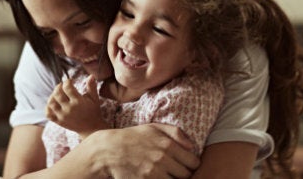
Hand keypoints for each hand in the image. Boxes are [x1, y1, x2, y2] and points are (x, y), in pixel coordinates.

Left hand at [46, 75, 106, 136]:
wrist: (91, 129)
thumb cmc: (93, 111)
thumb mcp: (94, 99)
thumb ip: (91, 87)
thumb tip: (91, 76)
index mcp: (78, 102)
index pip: (67, 87)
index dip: (67, 81)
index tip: (70, 81)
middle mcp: (69, 109)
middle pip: (57, 94)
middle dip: (58, 86)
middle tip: (63, 86)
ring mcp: (63, 116)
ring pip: (51, 103)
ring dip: (52, 96)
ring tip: (58, 94)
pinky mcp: (59, 122)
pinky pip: (48, 113)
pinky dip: (48, 107)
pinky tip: (54, 103)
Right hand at [82, 123, 199, 178]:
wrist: (109, 150)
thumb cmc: (133, 137)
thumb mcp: (153, 127)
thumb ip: (176, 132)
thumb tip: (192, 146)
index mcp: (167, 145)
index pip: (193, 162)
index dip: (191, 164)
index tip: (185, 164)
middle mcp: (162, 159)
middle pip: (186, 175)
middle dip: (183, 174)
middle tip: (175, 170)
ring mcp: (153, 173)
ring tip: (165, 174)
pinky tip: (156, 177)